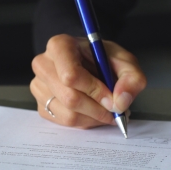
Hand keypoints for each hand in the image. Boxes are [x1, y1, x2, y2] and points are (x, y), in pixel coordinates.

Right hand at [30, 34, 146, 127]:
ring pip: (68, 114)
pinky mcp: (41, 105)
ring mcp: (39, 86)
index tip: (112, 98)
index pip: (70, 75)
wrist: (91, 64)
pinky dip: (85, 122)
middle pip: (70, 98)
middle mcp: (43, 65)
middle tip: (115, 109)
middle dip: (98, 109)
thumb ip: (131, 78)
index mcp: (60, 46)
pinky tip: (93, 112)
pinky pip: (64, 123)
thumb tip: (119, 102)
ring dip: (94, 118)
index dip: (95, 91)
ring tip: (107, 109)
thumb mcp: (125, 62)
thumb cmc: (104, 60)